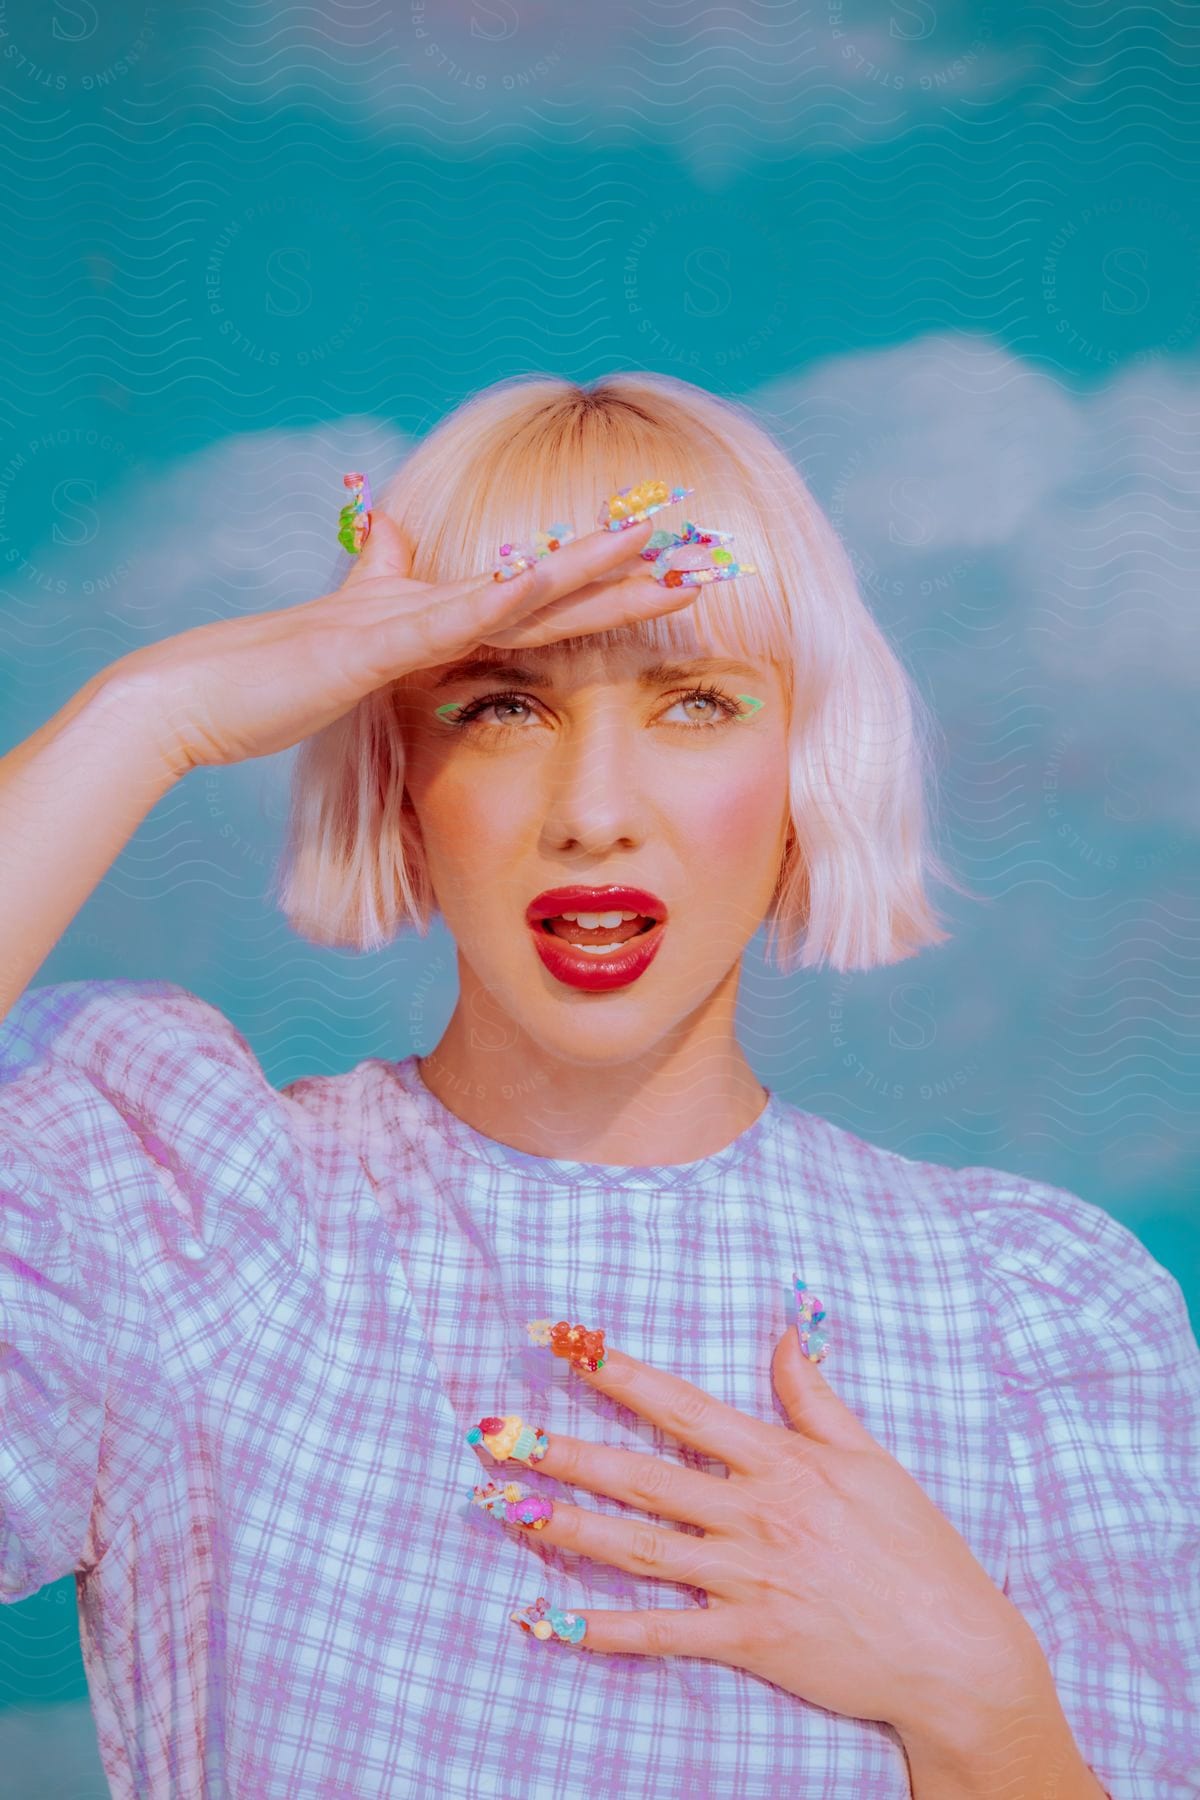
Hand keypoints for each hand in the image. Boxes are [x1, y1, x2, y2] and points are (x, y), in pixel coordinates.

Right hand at [104, 508, 694, 775]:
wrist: (199, 695)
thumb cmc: (271, 682)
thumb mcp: (347, 646)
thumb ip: (383, 602)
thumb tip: (399, 546)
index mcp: (439, 620)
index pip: (546, 606)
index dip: (613, 591)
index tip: (678, 580)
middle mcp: (434, 607)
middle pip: (554, 588)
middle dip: (633, 573)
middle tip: (708, 554)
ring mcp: (407, 618)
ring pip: (518, 586)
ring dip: (590, 564)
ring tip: (658, 539)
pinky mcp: (374, 641)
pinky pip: (451, 618)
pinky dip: (504, 597)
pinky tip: (553, 578)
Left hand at [497, 1327, 1036, 1735]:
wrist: (954, 1650)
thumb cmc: (916, 1547)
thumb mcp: (869, 1457)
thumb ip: (813, 1394)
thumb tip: (783, 1327)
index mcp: (781, 1462)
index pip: (682, 1406)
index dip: (617, 1371)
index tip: (562, 1341)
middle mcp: (754, 1515)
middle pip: (641, 1475)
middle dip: (561, 1449)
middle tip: (491, 1430)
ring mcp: (747, 1581)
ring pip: (638, 1548)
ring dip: (564, 1524)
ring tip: (499, 1505)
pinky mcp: (748, 1641)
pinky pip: (662, 1634)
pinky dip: (603, 1630)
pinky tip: (547, 1620)